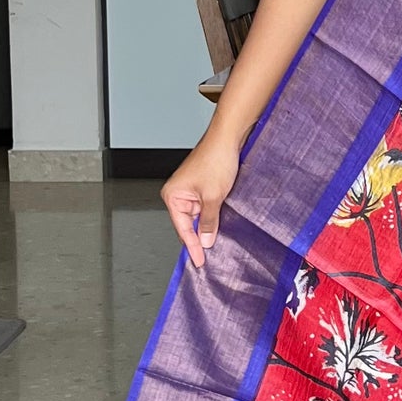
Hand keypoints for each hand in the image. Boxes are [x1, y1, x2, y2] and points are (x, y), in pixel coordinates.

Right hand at [162, 130, 240, 268]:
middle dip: (200, 237)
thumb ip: (208, 221)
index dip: (192, 246)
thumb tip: (205, 240)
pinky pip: (206, 208)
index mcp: (173, 196)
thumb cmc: (215, 159)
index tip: (199, 261)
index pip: (182, 228)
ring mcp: (190, 191)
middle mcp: (178, 193)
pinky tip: (220, 224)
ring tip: (217, 239)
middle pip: (189, 224)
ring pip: (199, 217)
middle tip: (209, 256)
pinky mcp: (202, 187)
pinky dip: (213, 216)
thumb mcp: (213, 197)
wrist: (228, 139)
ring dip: (209, 226)